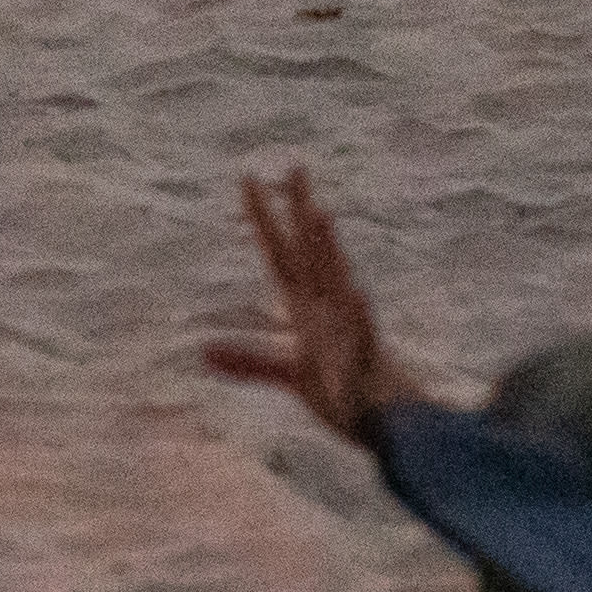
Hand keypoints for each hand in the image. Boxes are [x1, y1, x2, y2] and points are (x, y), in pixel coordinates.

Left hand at [202, 164, 409, 445]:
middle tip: (294, 165)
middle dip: (299, 213)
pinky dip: (360, 317)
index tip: (247, 177)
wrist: (387, 426)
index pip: (280, 255)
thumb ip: (249, 362)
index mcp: (307, 310)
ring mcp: (350, 333)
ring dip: (329, 251)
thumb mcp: (290, 375)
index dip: (262, 219)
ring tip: (319, 215)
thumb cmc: (345, 395)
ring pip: (338, 284)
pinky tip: (358, 295)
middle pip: (310, 255)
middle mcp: (329, 311)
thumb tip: (204, 353)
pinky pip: (364, 339)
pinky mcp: (368, 365)